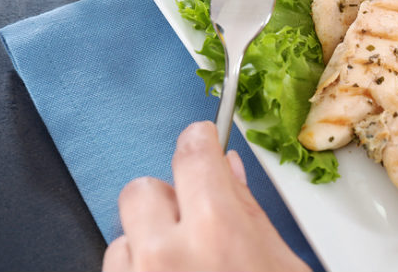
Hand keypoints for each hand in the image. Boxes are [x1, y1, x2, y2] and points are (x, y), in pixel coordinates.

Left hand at [103, 121, 310, 271]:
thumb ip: (249, 212)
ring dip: (148, 243)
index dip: (199, 141)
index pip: (193, 152)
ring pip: (121, 236)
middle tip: (191, 222)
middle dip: (166, 200)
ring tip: (181, 265)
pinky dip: (136, 271)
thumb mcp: (282, 263)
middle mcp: (166, 253)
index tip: (200, 139)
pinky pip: (115, 268)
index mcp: (217, 230)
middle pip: (142, 189)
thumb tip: (229, 172)